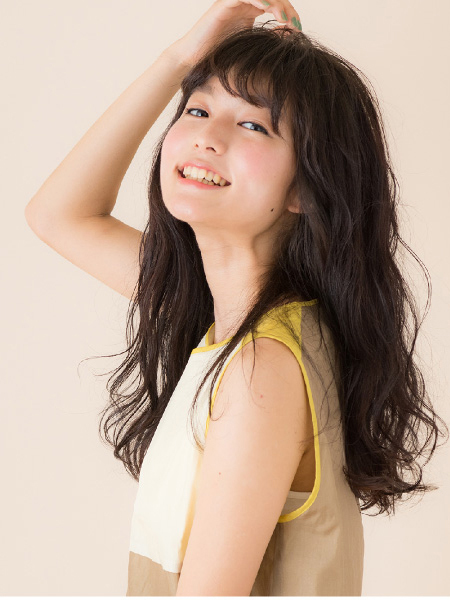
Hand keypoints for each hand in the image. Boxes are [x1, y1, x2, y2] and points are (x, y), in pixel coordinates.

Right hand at [165, 0, 301, 69]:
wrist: (194, 57)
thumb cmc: (218, 55)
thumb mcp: (247, 47)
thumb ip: (264, 41)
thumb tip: (285, 42)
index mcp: (250, 11)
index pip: (275, 5)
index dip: (289, 13)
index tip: (298, 28)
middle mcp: (243, 2)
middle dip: (287, 9)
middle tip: (295, 24)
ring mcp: (234, 1)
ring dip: (276, 4)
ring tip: (285, 20)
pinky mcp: (225, 3)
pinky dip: (260, 0)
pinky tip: (269, 11)